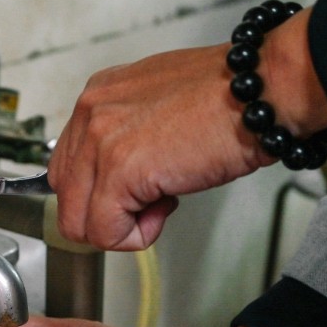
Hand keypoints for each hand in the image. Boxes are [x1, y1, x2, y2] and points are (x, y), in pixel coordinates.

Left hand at [49, 43, 270, 249]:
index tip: (137, 189)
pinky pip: (105, 232)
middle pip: (65, 197)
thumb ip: (127, 136)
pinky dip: (136, 236)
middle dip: (105, 214)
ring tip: (161, 202)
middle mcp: (90, 113)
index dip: (101, 192)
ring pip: (78, 222)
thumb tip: (116, 177)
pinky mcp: (119, 170)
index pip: (67, 168)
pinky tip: (166, 207)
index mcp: (97, 98)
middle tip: (150, 201)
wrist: (261, 90)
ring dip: (121, 227)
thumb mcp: (158, 106)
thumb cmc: (227, 98)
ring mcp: (100, 141)